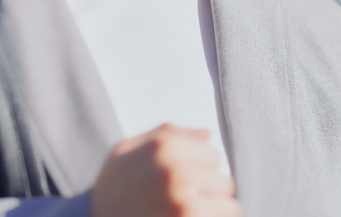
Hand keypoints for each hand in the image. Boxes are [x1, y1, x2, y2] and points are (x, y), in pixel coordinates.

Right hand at [90, 123, 240, 216]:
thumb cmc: (111, 188)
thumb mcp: (127, 149)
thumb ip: (168, 135)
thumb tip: (208, 133)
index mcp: (163, 146)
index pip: (214, 157)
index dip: (201, 171)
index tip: (184, 182)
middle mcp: (176, 172)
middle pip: (224, 182)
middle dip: (209, 193)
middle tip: (186, 203)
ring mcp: (183, 203)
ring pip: (229, 206)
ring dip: (214, 213)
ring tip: (191, 214)